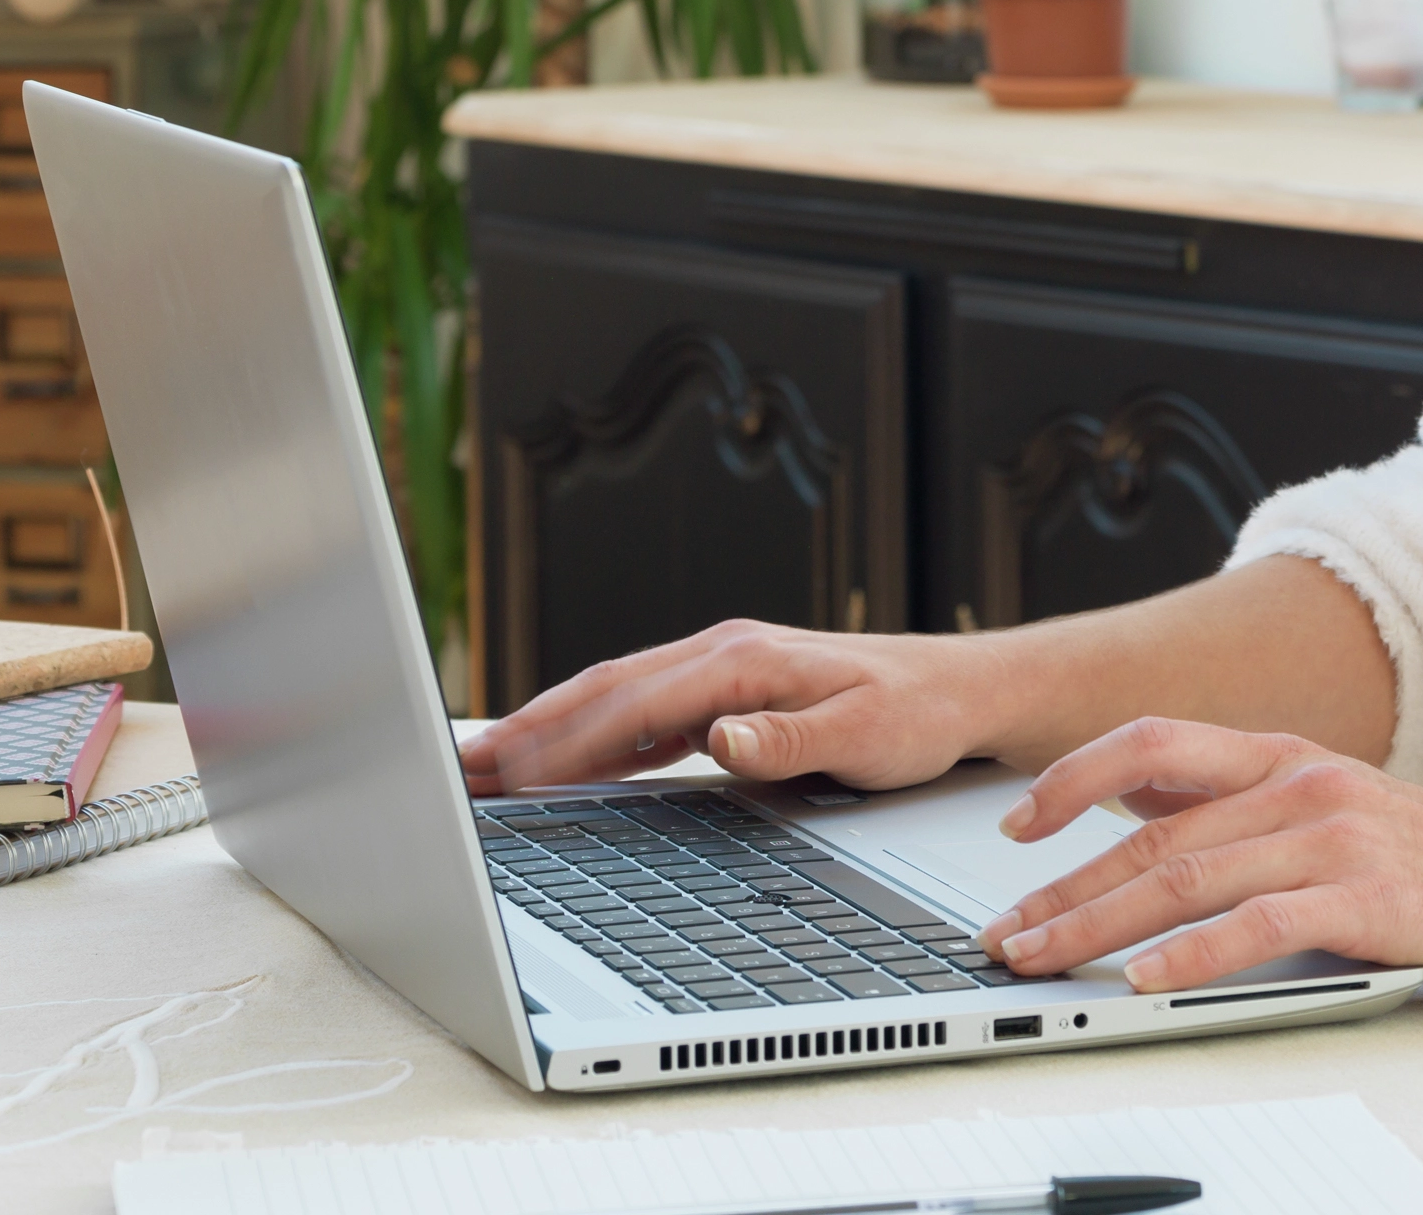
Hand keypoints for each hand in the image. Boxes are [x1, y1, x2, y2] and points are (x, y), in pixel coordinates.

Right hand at [457, 619, 1012, 795]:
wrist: (958, 691)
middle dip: (531, 727)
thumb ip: (790, 739)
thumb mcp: (867, 734)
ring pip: (614, 697)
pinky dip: (590, 734)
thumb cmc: (917, 712)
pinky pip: (640, 712)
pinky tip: (559, 761)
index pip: (636, 701)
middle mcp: (723, 654)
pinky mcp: (725, 694)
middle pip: (606, 690)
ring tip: (487, 764)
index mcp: (744, 659)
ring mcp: (720, 671)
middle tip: (465, 766)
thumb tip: (719, 735)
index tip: (512, 768)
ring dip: (549, 728)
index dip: (568, 736)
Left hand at [980, 717, 1422, 1002]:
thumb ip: (1241, 802)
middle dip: (1064, 887)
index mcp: (1283, 756)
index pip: (1151, 746)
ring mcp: (1335, 836)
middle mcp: (1300, 782)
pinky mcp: (1370, 899)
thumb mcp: (1329, 807)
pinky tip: (1148, 980)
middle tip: (1005, 935)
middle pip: (1152, 833)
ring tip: (1045, 961)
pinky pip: (1261, 926)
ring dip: (1101, 925)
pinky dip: (1194, 954)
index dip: (1072, 780)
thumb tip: (1140, 798)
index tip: (1015, 827)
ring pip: (1188, 877)